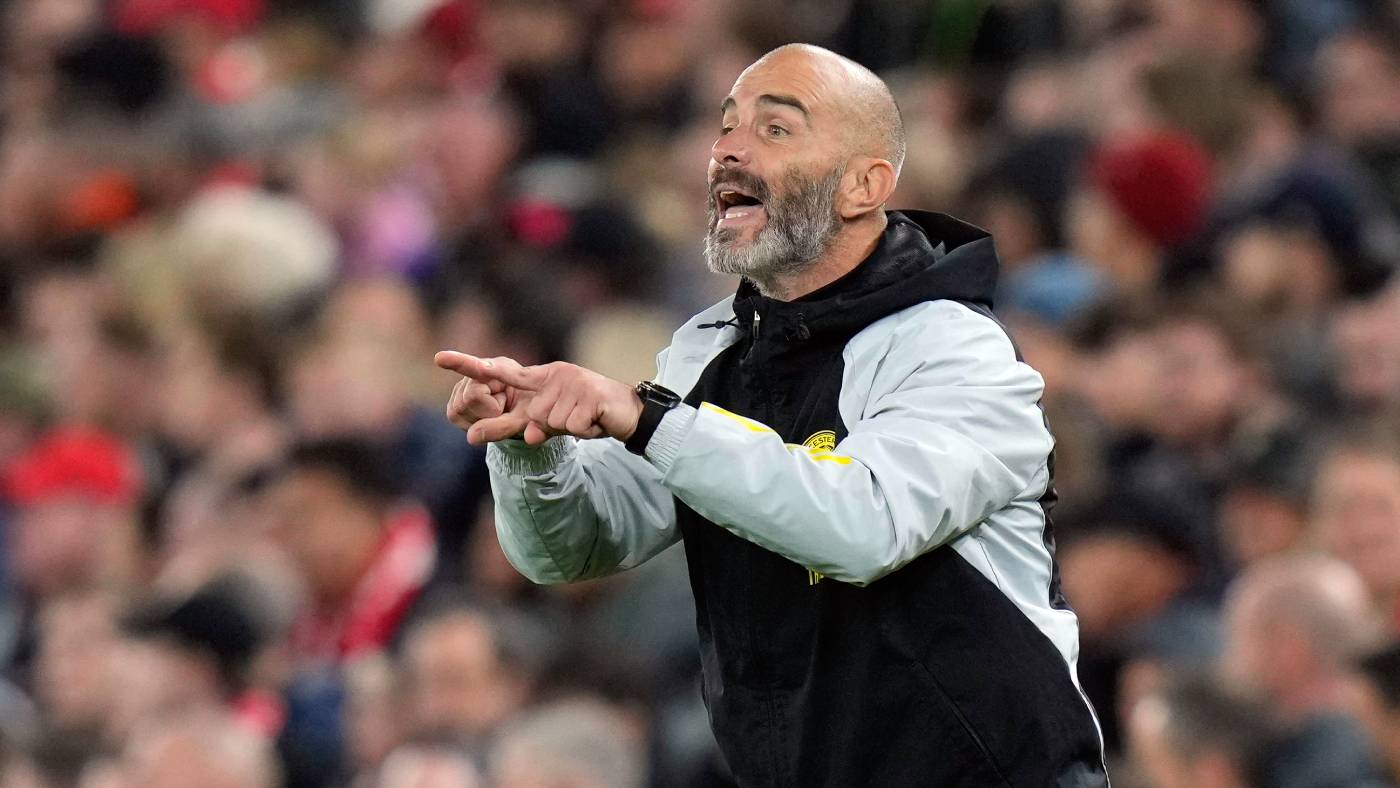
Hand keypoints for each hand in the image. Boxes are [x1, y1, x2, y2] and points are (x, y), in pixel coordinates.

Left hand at [444, 354, 642, 446]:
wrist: (627, 412)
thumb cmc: (586, 416)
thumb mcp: (552, 423)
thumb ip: (528, 428)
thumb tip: (521, 438)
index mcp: (540, 379)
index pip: (500, 373)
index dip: (468, 365)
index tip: (438, 357)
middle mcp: (553, 376)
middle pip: (533, 416)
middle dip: (550, 427)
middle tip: (573, 420)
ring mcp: (572, 383)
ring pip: (552, 423)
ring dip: (569, 429)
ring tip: (585, 420)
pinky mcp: (589, 396)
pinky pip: (572, 426)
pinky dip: (583, 430)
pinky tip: (594, 421)